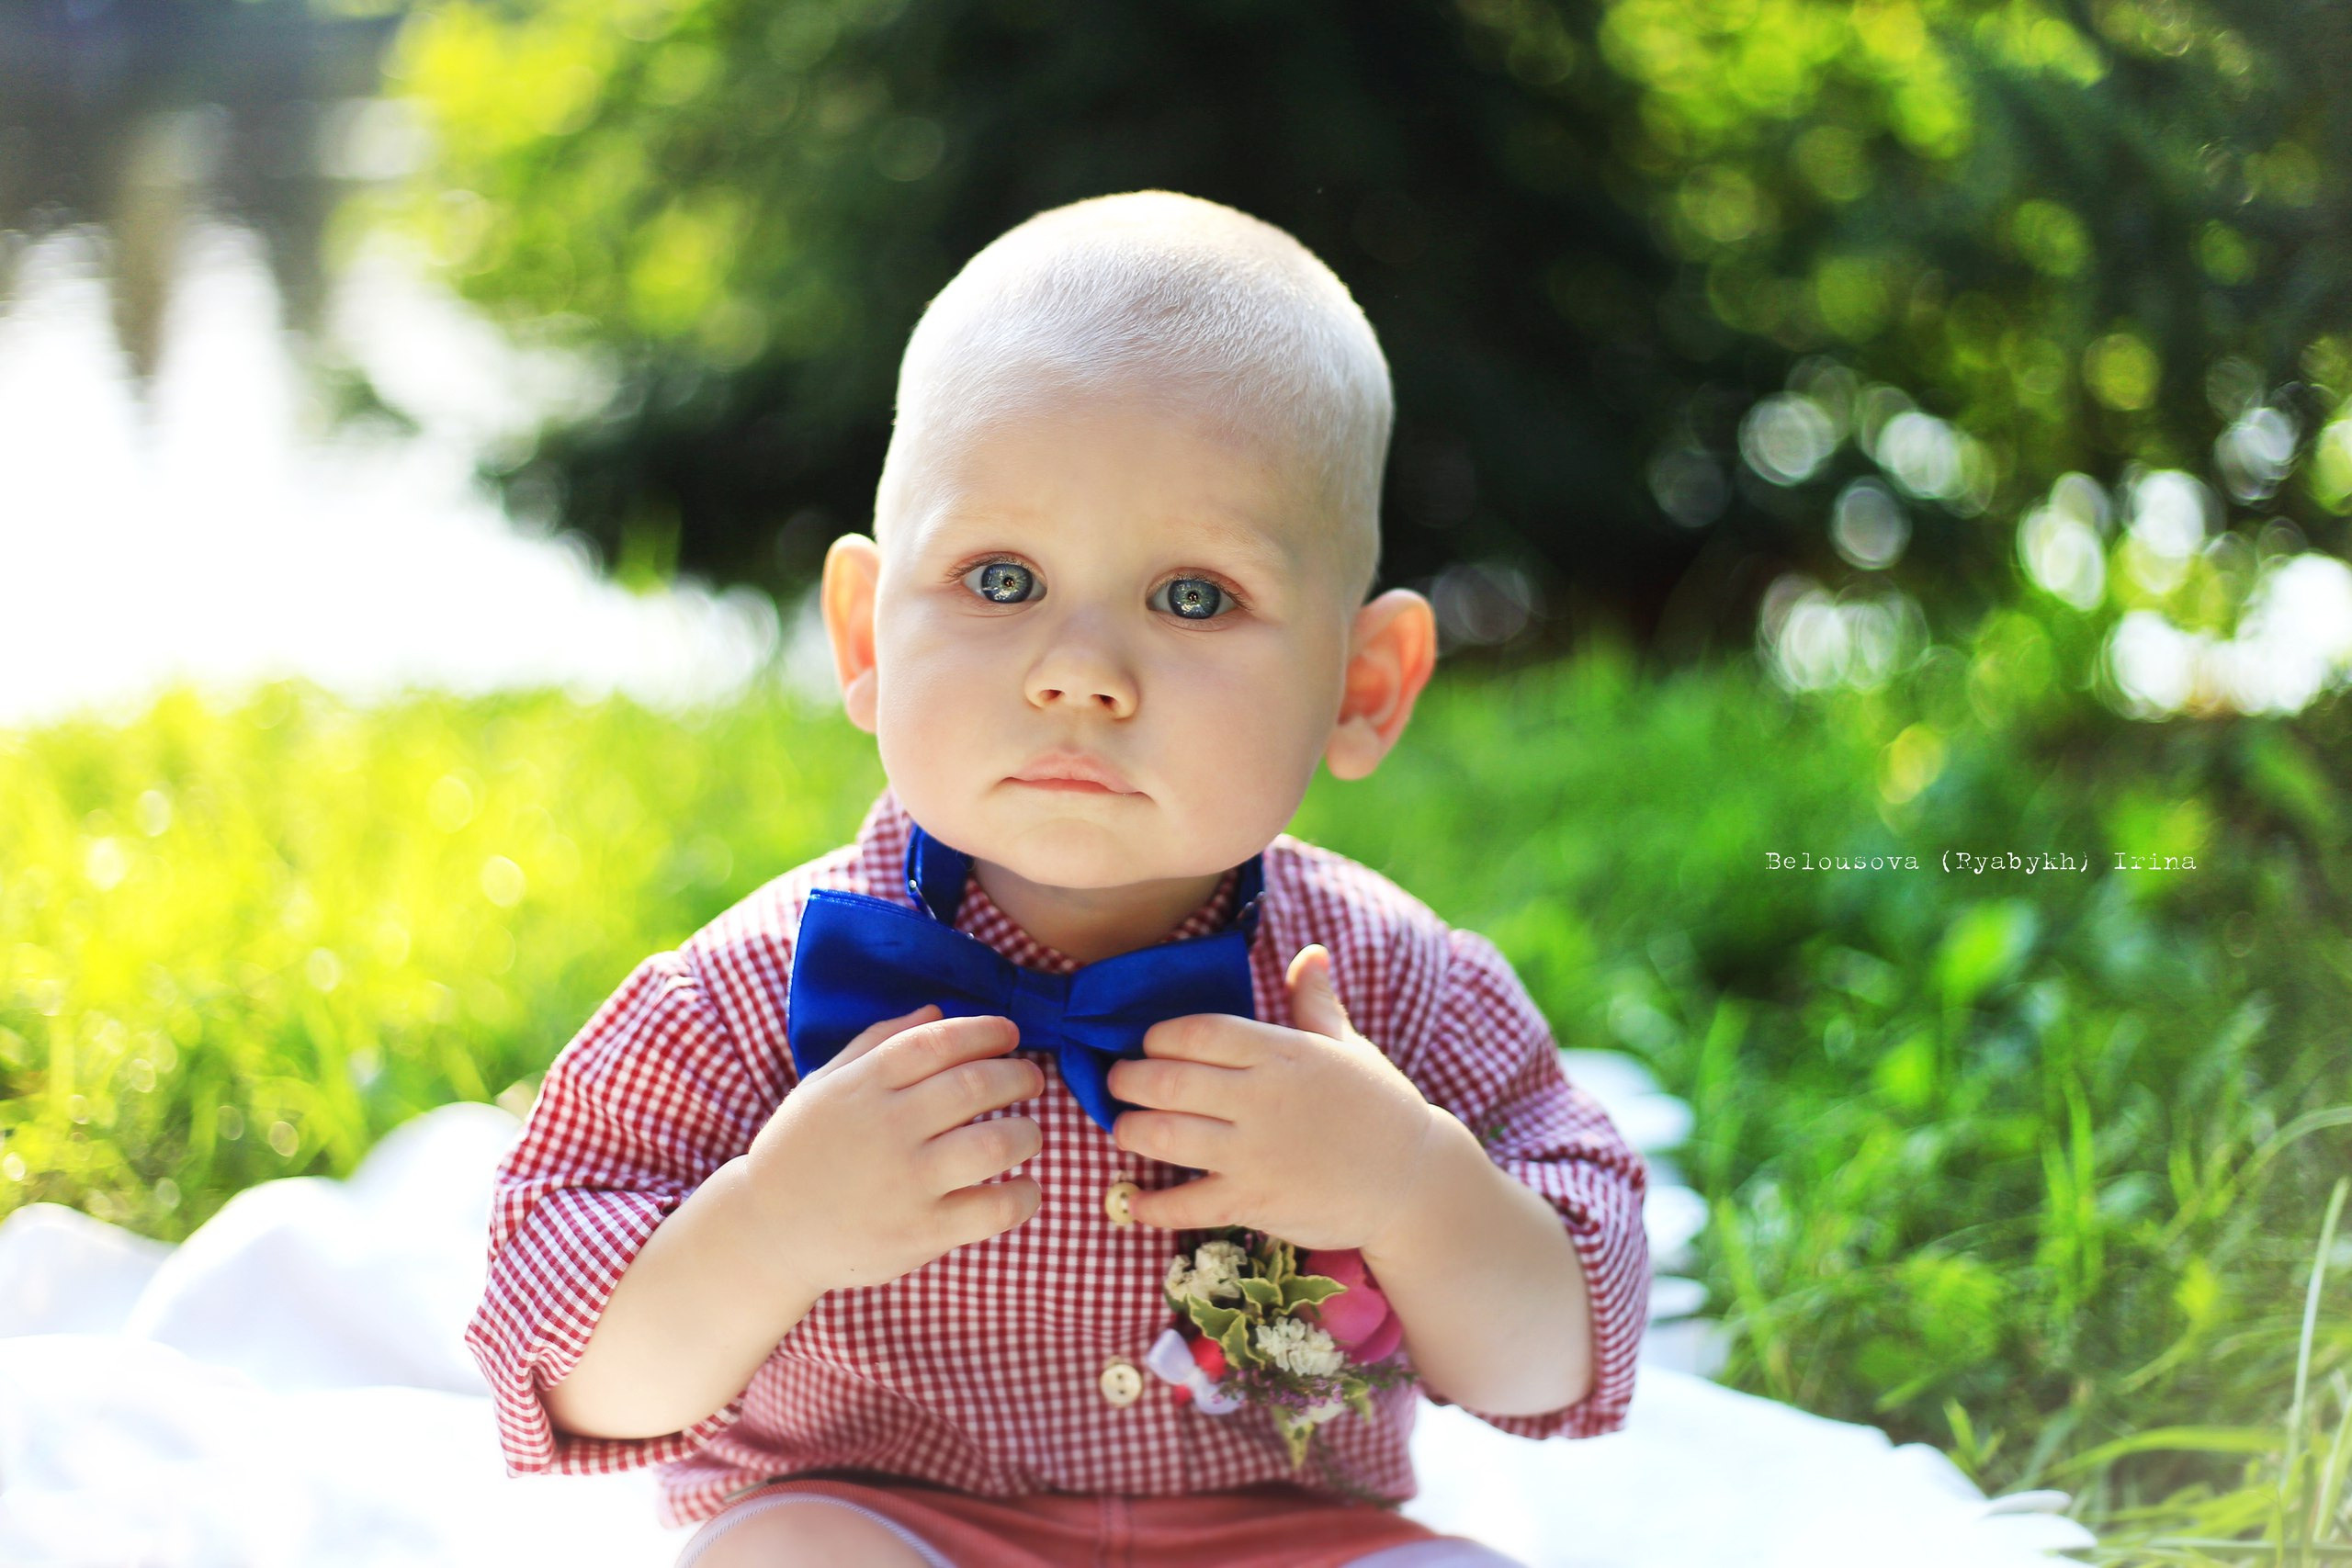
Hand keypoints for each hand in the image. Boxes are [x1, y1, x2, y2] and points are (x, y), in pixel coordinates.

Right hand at [744, 1005, 1043, 1293]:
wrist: (767, 1232)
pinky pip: (995, 1208)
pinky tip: (1024, 1187)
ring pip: (995, 1143)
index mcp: (863, 1086)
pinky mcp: (921, 1232)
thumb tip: (937, 1009)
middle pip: (976, 1085)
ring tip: (1028, 1134)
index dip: (984, 1030)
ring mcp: (906, 1182)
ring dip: (1027, 1133)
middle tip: (1031, 1080)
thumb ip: (877, 1043)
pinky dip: (1024, 1195)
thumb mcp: (824, 1085)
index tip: (1010, 1034)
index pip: (938, 1041)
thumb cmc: (802, 1151)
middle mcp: (887, 1128)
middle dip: (1018, 1076)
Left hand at [1105, 945, 1441, 1252]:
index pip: (1198, 1031)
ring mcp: (1256, 1151)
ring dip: (1130, 1132)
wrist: (1415, 1182)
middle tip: (1117, 1084)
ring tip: (1124, 1129)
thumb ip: (1315, 1002)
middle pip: (1167, 1080)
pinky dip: (1151, 1206)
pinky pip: (1186, 1204)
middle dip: (1127, 1080)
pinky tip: (1133, 1204)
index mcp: (1282, 1052)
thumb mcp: (1349, 1048)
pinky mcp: (1255, 1201)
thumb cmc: (1379, 1108)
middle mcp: (1262, 1097)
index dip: (1159, 1036)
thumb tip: (1311, 953)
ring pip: (1164, 1136)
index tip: (1147, 1044)